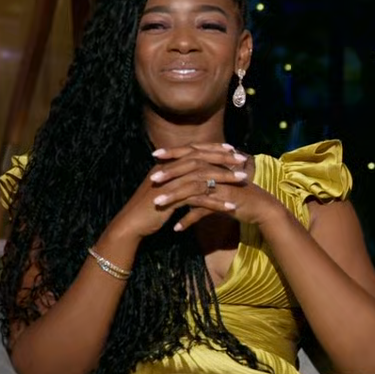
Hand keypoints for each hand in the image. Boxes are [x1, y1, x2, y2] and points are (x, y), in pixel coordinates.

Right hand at [104, 144, 270, 240]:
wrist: (131, 224)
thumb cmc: (149, 208)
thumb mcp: (166, 189)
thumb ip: (178, 179)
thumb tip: (194, 174)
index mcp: (167, 165)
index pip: (194, 151)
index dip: (212, 148)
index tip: (231, 148)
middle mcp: (169, 170)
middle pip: (201, 160)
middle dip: (223, 159)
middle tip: (243, 161)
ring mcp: (170, 184)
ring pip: (202, 177)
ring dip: (225, 179)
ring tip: (243, 181)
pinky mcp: (172, 200)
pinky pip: (198, 200)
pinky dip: (216, 203)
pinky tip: (230, 207)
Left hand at [149, 143, 287, 231]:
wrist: (261, 209)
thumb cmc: (238, 197)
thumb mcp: (218, 186)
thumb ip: (202, 181)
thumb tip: (184, 180)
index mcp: (216, 164)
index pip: (192, 153)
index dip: (174, 153)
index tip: (155, 155)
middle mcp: (219, 172)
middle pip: (190, 168)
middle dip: (170, 173)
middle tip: (152, 179)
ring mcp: (223, 186)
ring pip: (194, 188)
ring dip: (174, 196)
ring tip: (158, 204)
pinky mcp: (227, 202)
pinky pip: (204, 210)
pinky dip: (189, 219)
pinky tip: (177, 228)